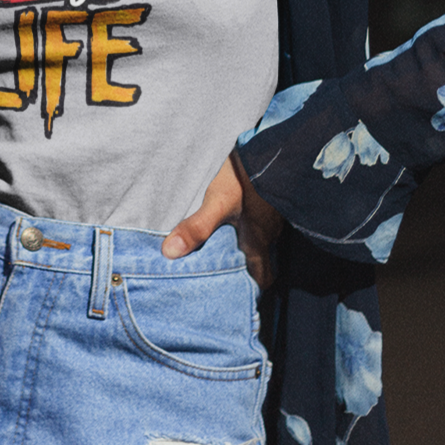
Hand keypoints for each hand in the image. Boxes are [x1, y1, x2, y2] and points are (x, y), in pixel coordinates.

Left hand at [162, 152, 283, 288]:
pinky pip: (262, 222)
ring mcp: (273, 216)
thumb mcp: (218, 201)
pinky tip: (235, 220)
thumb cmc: (248, 176)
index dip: (251, 290)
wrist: (275, 146)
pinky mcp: (272, 199)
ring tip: (222, 251)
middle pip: (261, 262)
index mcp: (256, 242)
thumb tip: (170, 254)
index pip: (261, 279)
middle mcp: (268, 234)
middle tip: (225, 276)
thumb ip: (197, 228)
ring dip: (246, 249)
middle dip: (247, 272)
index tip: (236, 298)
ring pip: (261, 242)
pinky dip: (249, 227)